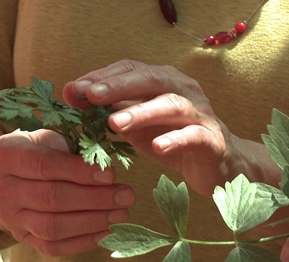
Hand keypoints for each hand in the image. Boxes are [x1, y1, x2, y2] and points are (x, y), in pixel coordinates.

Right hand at [0, 129, 134, 255]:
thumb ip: (75, 150)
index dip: (81, 172)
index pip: (46, 165)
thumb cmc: (42, 149)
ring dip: (93, 222)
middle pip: (52, 198)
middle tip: (127, 196)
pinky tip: (107, 232)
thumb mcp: (52, 138)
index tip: (112, 175)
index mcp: (6, 154)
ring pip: (52, 227)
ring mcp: (8, 217)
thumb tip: (109, 171)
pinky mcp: (20, 237)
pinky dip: (82, 242)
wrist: (10, 172)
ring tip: (122, 214)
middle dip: (95, 199)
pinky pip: (52, 247)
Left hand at [62, 59, 269, 196]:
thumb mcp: (137, 124)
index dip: (103, 77)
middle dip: (119, 86)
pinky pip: (194, 136)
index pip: (131, 69)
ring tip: (116, 123)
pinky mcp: (211, 140)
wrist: (217, 164)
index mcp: (163, 81)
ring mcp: (200, 113)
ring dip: (142, 112)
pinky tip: (158, 147)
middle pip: (151, 79)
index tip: (75, 89)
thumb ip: (109, 109)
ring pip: (171, 105)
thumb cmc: (172, 139)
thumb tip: (71, 93)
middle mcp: (183, 90)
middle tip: (92, 96)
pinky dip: (175, 140)